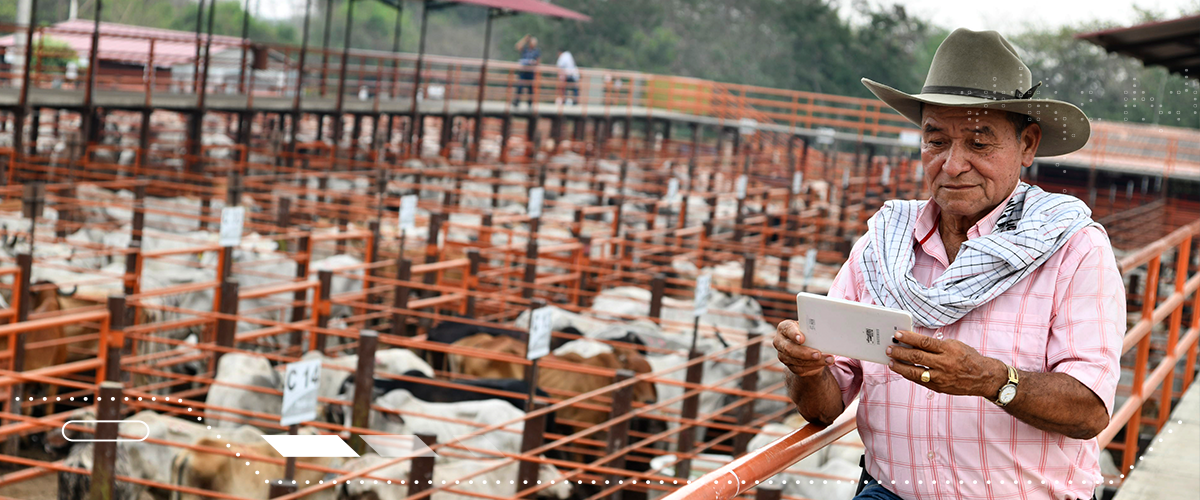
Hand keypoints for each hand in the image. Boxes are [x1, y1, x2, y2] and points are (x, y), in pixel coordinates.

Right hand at [775, 320, 834, 378]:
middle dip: (805, 353)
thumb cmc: (808, 333)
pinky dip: (813, 367)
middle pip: (789, 349)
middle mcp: (780, 342)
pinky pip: (800, 369)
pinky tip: (823, 364)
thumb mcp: (809, 328)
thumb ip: (813, 329)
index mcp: (784, 328)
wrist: (807, 345)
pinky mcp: (789, 366)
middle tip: (818, 354)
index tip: (802, 339)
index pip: (787, 330)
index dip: (794, 334)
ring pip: (796, 361)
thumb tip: (826, 332)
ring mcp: (783, 355)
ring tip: (828, 360)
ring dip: (814, 362)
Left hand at [886, 330, 1005, 397]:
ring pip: (915, 372)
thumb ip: (936, 345)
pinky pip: (920, 381)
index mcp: (948, 349)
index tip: (897, 334)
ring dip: (900, 367)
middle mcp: (944, 363)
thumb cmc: (967, 357)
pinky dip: (909, 376)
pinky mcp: (939, 387)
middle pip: (917, 357)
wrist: (984, 377)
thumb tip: (915, 342)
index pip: (924, 342)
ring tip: (891, 362)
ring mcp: (941, 377)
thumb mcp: (954, 345)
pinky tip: (902, 371)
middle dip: (900, 352)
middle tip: (889, 349)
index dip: (909, 338)